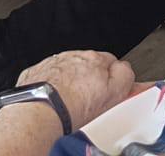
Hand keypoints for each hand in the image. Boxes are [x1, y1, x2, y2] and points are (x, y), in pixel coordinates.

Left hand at [14, 50, 135, 130]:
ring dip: (71, 81)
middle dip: (91, 79)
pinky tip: (54, 100)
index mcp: (95, 59)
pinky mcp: (37, 72)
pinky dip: (52, 85)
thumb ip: (125, 76)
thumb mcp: (114, 94)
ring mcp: (54, 62)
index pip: (111, 63)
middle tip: (90, 100)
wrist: (41, 109)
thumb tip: (127, 69)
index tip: (108, 91)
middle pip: (88, 65)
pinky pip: (49, 76)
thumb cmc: (75, 106)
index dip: (111, 79)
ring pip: (68, 70)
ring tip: (71, 103)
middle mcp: (73, 56)